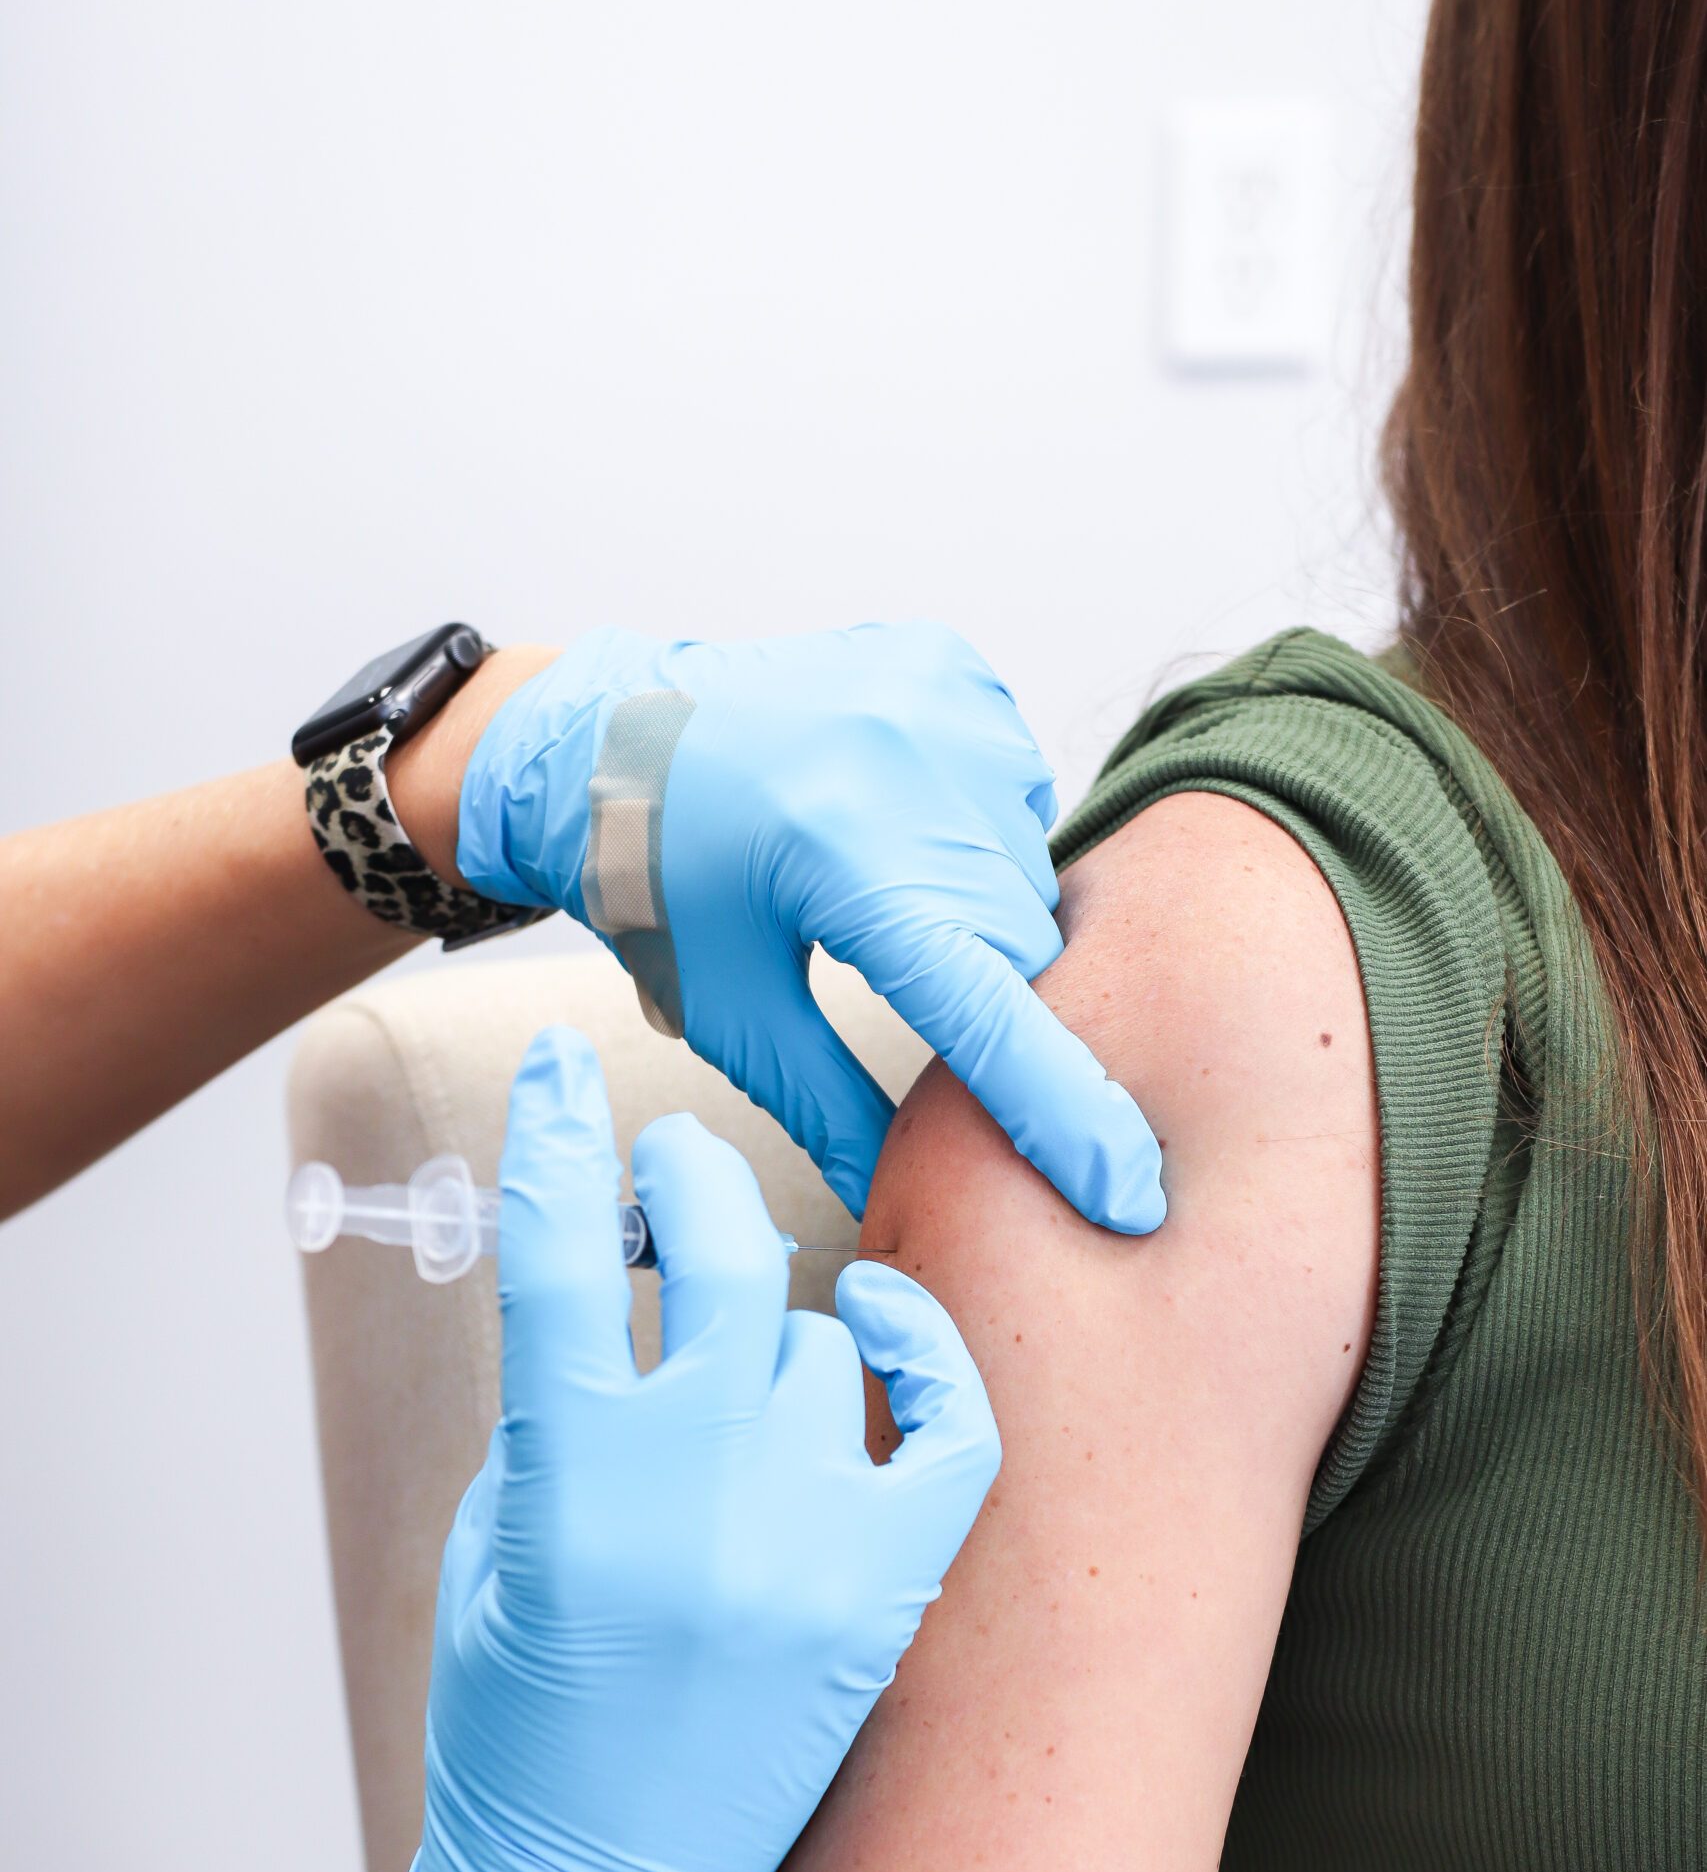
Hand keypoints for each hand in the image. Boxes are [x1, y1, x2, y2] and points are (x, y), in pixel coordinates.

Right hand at [366, 1026, 1000, 1871]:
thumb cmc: (517, 1736)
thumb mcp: (490, 1553)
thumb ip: (554, 1421)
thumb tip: (621, 1302)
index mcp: (562, 1482)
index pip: (551, 1253)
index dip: (553, 1141)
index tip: (564, 1075)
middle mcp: (693, 1495)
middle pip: (710, 1254)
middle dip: (680, 1186)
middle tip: (668, 1172)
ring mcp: (806, 1544)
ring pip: (811, 1336)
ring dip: (767, 1319)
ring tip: (741, 1341)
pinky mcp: (884, 1595)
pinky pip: (944, 1426)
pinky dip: (919, 1359)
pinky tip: (881, 1323)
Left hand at [455, 623, 1165, 1230]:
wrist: (603, 737)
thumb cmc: (653, 882)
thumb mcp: (730, 1013)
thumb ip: (828, 1112)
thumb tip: (898, 1207)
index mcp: (845, 864)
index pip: (990, 1012)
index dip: (1063, 1112)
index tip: (1128, 1192)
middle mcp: (909, 766)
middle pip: (1023, 943)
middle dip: (982, 988)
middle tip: (892, 971)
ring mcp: (939, 700)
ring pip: (1027, 867)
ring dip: (977, 902)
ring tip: (866, 875)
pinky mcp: (952, 664)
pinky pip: (1014, 784)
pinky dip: (970, 823)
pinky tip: (885, 812)